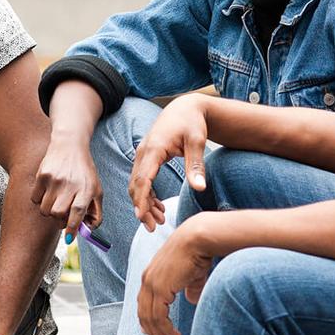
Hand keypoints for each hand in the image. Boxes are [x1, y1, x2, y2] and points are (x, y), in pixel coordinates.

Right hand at [32, 136, 102, 235]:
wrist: (69, 145)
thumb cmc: (84, 172)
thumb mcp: (96, 190)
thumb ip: (96, 212)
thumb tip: (88, 231)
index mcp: (86, 188)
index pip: (77, 212)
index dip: (72, 228)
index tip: (69, 239)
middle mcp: (70, 184)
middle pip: (58, 213)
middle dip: (59, 220)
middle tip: (63, 216)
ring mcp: (55, 179)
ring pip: (45, 209)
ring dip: (49, 211)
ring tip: (56, 202)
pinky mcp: (42, 175)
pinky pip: (35, 199)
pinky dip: (40, 201)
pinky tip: (47, 192)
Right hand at [128, 93, 208, 231]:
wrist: (185, 107)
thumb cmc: (192, 123)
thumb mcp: (197, 142)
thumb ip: (195, 165)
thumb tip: (199, 188)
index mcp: (154, 149)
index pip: (142, 179)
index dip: (141, 200)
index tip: (142, 217)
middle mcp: (144, 153)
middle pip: (135, 185)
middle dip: (141, 208)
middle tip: (153, 227)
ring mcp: (143, 155)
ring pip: (137, 184)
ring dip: (145, 203)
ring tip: (158, 220)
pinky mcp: (147, 158)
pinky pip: (141, 180)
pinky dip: (147, 195)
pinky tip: (158, 207)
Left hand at [137, 216, 214, 334]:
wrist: (198, 239)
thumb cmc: (197, 253)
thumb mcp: (191, 274)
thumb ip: (189, 288)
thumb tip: (192, 300)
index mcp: (151, 275)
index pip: (144, 303)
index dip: (148, 321)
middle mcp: (147, 280)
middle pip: (143, 314)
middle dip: (153, 333)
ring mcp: (151, 284)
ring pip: (150, 319)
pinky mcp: (160, 289)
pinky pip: (158, 317)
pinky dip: (165, 330)